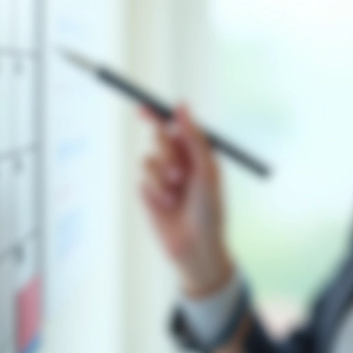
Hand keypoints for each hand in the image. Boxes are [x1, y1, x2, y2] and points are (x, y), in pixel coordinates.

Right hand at [138, 102, 233, 296]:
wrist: (195, 246)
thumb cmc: (209, 209)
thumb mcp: (206, 170)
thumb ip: (194, 138)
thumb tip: (181, 106)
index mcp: (198, 153)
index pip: (176, 126)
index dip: (160, 114)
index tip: (146, 108)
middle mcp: (180, 162)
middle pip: (160, 137)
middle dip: (164, 147)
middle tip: (177, 166)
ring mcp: (163, 177)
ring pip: (149, 159)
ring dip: (163, 174)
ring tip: (177, 192)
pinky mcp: (149, 193)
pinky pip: (143, 179)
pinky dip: (155, 189)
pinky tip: (167, 205)